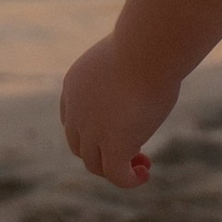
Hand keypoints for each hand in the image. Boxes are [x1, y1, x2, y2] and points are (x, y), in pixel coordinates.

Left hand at [59, 34, 172, 188]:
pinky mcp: (113, 145)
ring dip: (117, 167)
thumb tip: (150, 65)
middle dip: (104, 151)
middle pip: (80, 144)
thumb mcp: (132, 52)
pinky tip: (144, 174)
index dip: (91, 130)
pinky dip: (128, 180)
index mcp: (75, 84)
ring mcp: (91, 130)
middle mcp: (76, 110)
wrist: (147, 48)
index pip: (72, 118)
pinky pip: (116, 174)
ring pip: (95, 163)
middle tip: (135, 149)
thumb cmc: (149, 41)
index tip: (119, 127)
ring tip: (142, 165)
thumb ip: (133, 64)